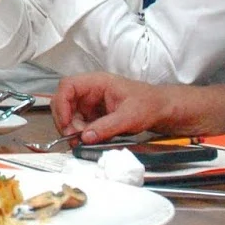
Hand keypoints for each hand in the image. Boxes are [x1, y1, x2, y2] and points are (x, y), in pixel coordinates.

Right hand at [50, 72, 171, 143]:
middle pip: (64, 102)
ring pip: (70, 116)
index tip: (66, 123)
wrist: (162, 110)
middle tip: (74, 137)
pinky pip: (80, 125)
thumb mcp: (130, 116)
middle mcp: (91, 92)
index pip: (68, 86)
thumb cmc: (150, 104)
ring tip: (84, 142)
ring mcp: (91, 104)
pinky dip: (81, 135)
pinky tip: (89, 141)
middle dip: (66, 121)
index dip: (62, 104)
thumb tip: (86, 137)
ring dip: (73, 130)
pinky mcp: (94, 116)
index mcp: (97, 82)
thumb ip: (107, 126)